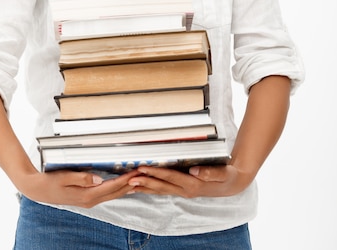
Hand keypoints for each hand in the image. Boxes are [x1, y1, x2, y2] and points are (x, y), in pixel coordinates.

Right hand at [17, 168, 140, 207]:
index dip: (125, 180)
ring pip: (112, 194)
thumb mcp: (65, 177)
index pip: (111, 187)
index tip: (136, 173)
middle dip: (130, 183)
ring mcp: (88, 200)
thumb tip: (98, 178)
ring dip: (125, 187)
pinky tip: (121, 185)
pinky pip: (106, 194)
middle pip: (115, 192)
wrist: (38, 190)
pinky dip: (116, 188)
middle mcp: (90, 200)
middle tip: (142, 174)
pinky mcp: (86, 198)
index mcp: (86, 195)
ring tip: (137, 179)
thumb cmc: (50, 182)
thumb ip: (82, 178)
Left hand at [127, 163, 253, 197]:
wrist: (233, 184)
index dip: (156, 173)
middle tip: (129, 179)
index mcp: (193, 184)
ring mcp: (184, 191)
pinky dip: (152, 188)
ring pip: (161, 190)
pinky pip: (164, 190)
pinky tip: (143, 186)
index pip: (170, 177)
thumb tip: (194, 171)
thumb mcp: (222, 172)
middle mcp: (186, 190)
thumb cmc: (227, 175)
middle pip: (161, 186)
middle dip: (145, 182)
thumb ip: (209, 172)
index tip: (142, 169)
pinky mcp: (183, 190)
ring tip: (130, 185)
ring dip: (145, 187)